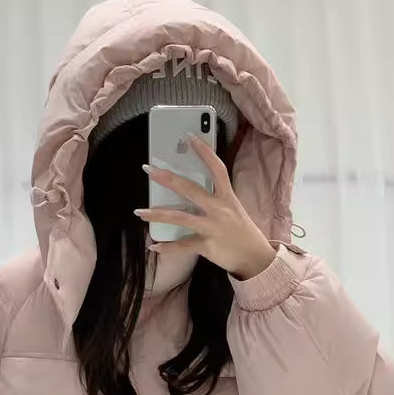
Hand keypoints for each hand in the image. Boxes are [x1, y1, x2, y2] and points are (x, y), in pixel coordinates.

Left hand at [135, 135, 277, 280]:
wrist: (255, 257)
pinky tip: (154, 246)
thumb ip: (215, 200)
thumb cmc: (242, 232)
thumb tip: (190, 192)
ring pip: (180, 218)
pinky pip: (182, 246)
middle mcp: (219, 209)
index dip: (204, 152)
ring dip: (157, 215)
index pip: (217, 168)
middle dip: (168, 178)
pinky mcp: (207, 245)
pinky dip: (167, 248)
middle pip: (190, 189)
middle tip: (148, 169)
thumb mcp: (233, 210)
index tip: (189, 137)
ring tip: (139, 212)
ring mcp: (212, 227)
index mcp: (228, 197)